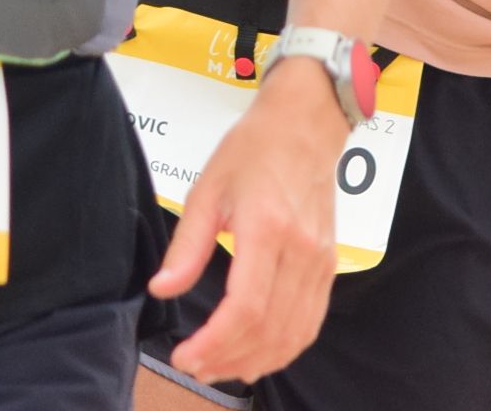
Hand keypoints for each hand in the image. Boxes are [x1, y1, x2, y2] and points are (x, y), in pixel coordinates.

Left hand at [149, 57, 344, 384]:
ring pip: (293, 335)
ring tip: (219, 367)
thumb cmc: (254, 148)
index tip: (185, 356)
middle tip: (194, 366)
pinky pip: (310, 322)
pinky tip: (256, 355)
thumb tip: (162, 290)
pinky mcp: (328, 266)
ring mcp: (320, 262)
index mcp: (267, 229)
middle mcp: (300, 251)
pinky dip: (283, 348)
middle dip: (228, 359)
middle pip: (269, 330)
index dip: (215, 343)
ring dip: (255, 361)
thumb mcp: (207, 188)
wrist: (305, 124)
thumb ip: (186, 245)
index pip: (246, 308)